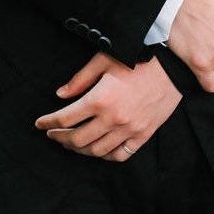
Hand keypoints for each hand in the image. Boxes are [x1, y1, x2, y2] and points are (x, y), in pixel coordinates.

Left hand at [34, 53, 179, 160]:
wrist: (173, 64)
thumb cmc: (139, 57)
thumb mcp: (105, 60)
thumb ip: (80, 79)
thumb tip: (60, 94)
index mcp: (100, 98)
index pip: (64, 118)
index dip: (48, 122)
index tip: (40, 124)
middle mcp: (113, 118)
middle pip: (77, 139)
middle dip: (60, 138)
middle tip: (54, 134)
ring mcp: (129, 129)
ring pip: (96, 151)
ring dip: (79, 149)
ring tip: (73, 142)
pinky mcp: (144, 134)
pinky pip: (120, 155)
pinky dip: (106, 155)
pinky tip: (99, 148)